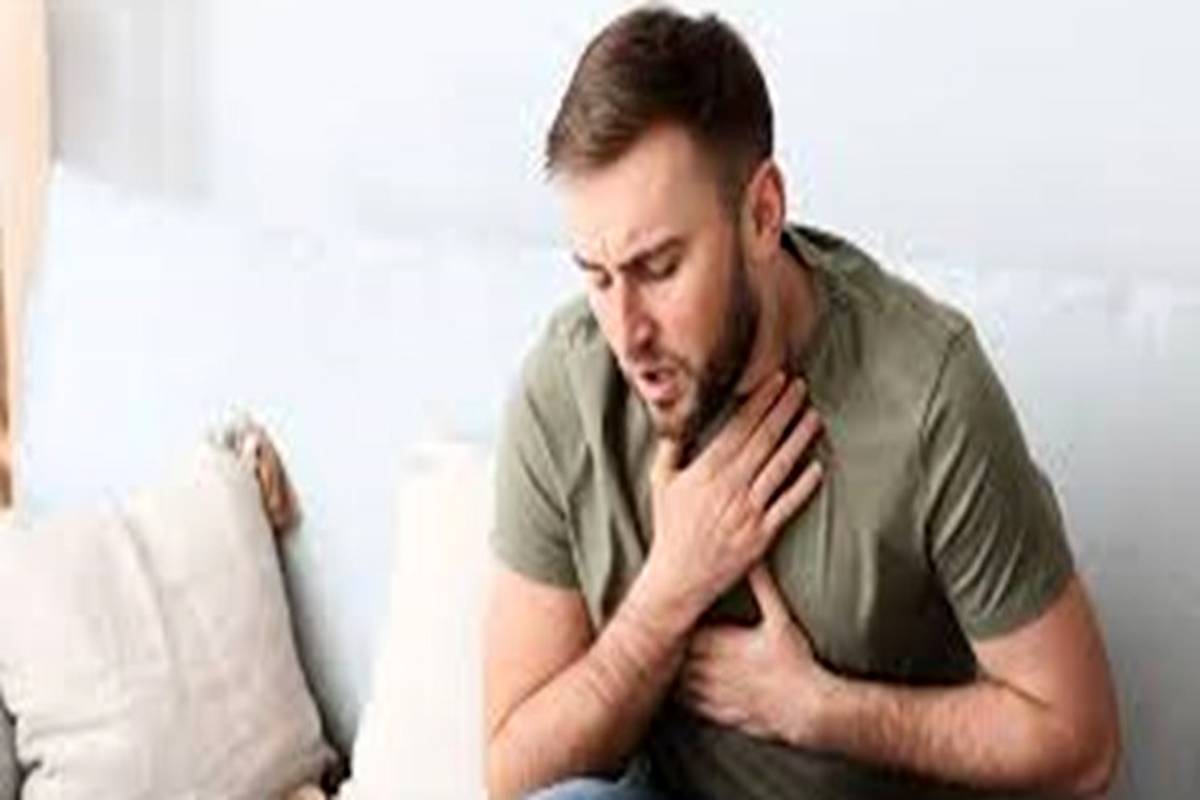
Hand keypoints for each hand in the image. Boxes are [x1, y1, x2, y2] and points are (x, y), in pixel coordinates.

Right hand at [639, 372, 823, 627]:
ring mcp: (747, 511)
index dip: (760, 401)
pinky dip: (803, 486)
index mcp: (706, 470)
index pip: (739, 426)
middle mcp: (729, 487)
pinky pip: (788, 506)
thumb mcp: (661, 482)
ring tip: (814, 417)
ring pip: (779, 467)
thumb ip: (671, 447)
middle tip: (801, 387)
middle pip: (763, 439)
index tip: (776, 381)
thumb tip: (677, 417)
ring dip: (799, 439)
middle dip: (784, 410)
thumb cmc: (670, 528)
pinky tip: (818, 467)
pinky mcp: (762, 535)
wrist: (678, 578)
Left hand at [677, 564, 833, 745]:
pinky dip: (684, 697)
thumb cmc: (796, 660)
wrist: (809, 705)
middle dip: (670, 648)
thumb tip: (754, 557)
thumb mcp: (781, 620)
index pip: (684, 632)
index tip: (668, 614)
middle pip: (677, 657)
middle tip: (662, 637)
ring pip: (680, 684)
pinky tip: (683, 690)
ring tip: (668, 662)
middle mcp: (714, 670)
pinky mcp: (723, 713)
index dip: (674, 624)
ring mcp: (716, 694)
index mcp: (722, 644)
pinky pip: (693, 706)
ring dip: (674, 673)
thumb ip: (764, 587)